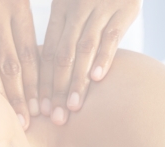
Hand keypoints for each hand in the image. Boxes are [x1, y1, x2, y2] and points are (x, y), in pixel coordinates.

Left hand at [40, 0, 141, 124]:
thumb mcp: (70, 3)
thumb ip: (61, 31)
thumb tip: (48, 69)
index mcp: (60, 11)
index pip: (48, 53)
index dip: (43, 82)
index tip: (40, 107)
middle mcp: (76, 10)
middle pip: (63, 56)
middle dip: (57, 89)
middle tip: (54, 117)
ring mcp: (100, 8)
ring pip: (84, 49)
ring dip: (77, 81)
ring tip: (72, 107)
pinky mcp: (124, 9)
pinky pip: (111, 36)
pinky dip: (103, 57)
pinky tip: (96, 79)